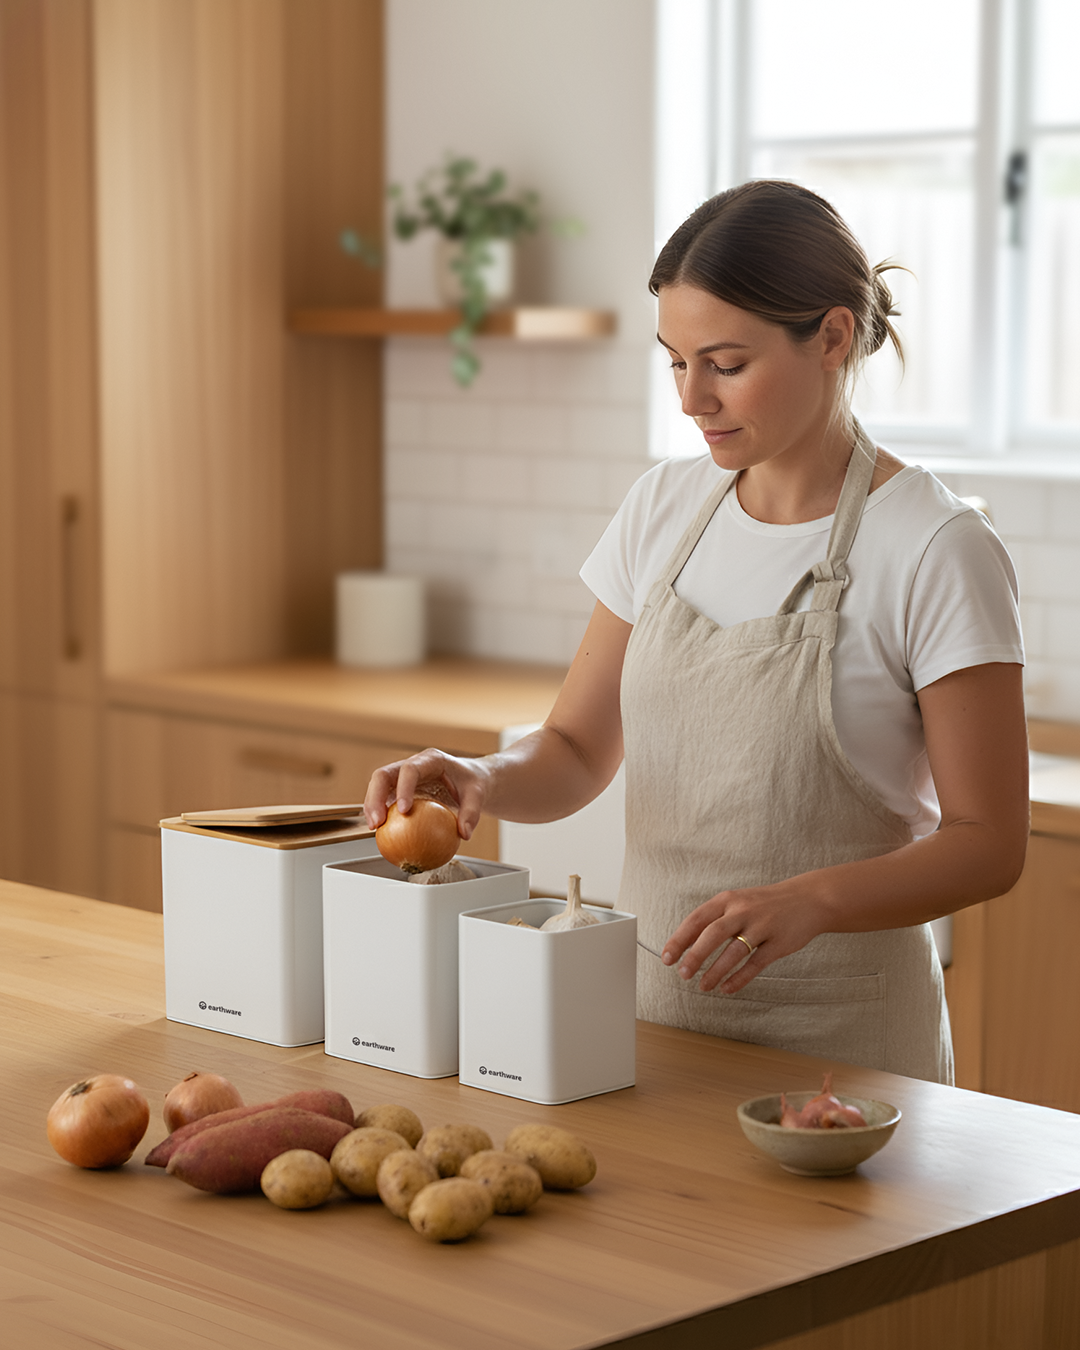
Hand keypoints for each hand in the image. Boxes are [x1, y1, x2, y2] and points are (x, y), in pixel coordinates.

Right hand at [363, 747, 491, 838]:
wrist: (469, 779)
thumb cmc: (472, 783)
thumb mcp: (478, 794)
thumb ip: (472, 812)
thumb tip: (464, 833)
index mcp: (430, 760)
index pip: (410, 769)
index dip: (403, 788)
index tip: (403, 810)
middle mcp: (412, 765)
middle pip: (384, 775)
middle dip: (375, 797)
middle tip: (377, 822)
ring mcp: (402, 776)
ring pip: (378, 786)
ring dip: (371, 806)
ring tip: (374, 829)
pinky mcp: (398, 789)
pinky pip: (384, 800)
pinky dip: (380, 814)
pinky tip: (381, 834)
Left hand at [661, 875, 829, 993]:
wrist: (808, 899)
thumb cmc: (765, 904)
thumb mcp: (738, 903)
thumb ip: (714, 920)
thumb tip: (685, 944)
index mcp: (728, 900)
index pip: (696, 919)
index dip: (679, 940)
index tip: (667, 958)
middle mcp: (743, 911)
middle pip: (713, 934)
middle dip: (695, 956)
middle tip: (683, 974)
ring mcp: (762, 926)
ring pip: (734, 951)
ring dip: (716, 971)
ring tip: (704, 986)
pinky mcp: (778, 943)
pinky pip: (755, 964)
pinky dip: (739, 978)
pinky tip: (727, 988)